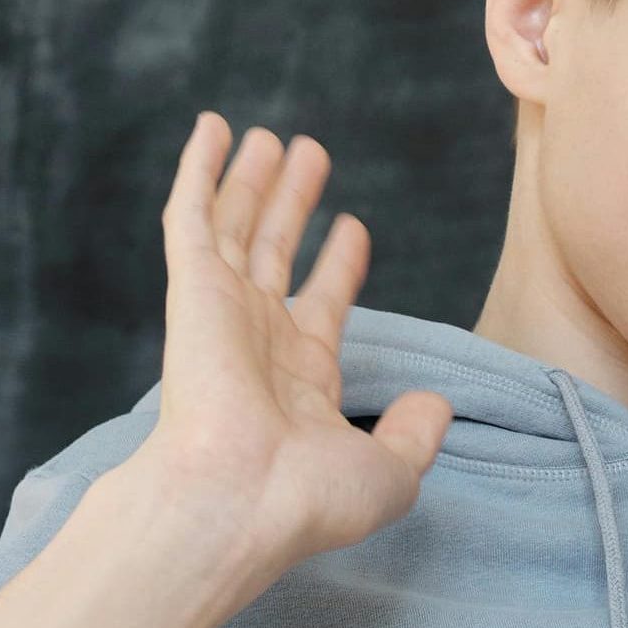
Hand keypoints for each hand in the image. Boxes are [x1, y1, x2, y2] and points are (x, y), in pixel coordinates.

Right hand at [124, 113, 451, 565]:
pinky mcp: (191, 289)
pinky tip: (213, 127)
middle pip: (276, 254)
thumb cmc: (306, 501)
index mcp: (300, 381)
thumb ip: (416, 435)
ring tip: (272, 135)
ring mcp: (220, 312)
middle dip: (292, 205)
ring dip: (253, 180)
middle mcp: (257, 342)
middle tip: (309, 154)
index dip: (338, 266)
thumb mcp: (391, 473)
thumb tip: (437, 402)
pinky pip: (192, 216)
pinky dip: (200, 170)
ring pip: (237, 226)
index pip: (321, 306)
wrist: (240, 500)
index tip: (354, 227)